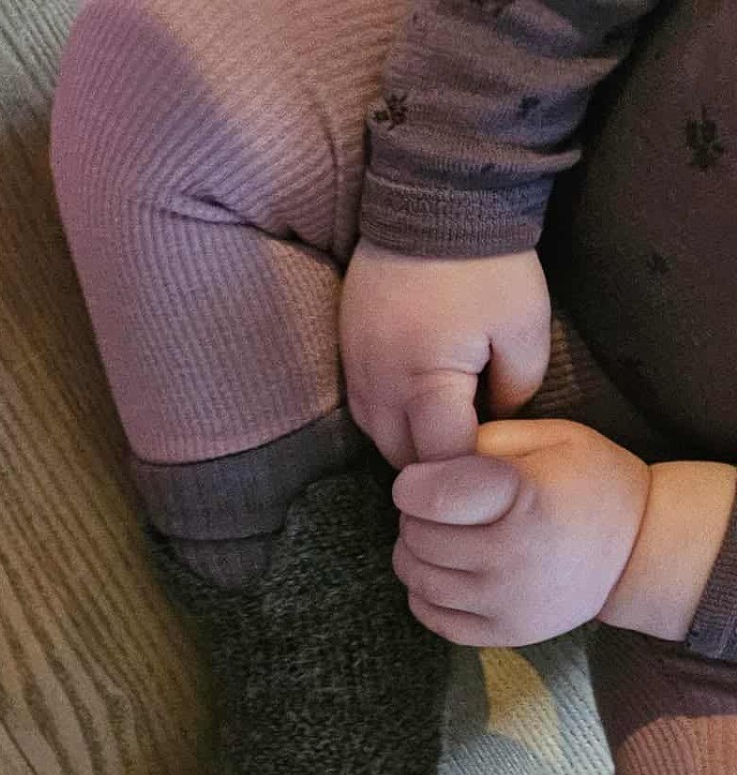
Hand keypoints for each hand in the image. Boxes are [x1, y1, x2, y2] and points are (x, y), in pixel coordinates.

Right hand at [340, 240, 551, 466]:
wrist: (433, 201)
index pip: (444, 460)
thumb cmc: (487, 265)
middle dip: (439, 466)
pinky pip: (367, 409)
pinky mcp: (348, 356)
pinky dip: (393, 418)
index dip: (472, 472)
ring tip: (447, 429)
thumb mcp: (527, 326)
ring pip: (379, 439)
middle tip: (474, 454)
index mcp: (425, 386)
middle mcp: (379, 390)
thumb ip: (517, 390)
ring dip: (411, 443)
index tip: (495, 470)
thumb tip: (495, 421)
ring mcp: (357, 373)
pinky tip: (419, 404)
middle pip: (404, 461)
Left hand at [391, 419, 649, 647]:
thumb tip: (429, 461)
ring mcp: (507, 601)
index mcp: (526, 498)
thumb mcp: (554, 438)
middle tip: (435, 509)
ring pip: (419, 580)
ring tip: (436, 538)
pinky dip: (423, 594)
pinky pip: (433, 617)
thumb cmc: (591, 483)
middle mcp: (514, 555)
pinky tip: (444, 572)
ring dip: (413, 555)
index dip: (412, 486)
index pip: (433, 497)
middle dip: (413, 518)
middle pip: (419, 538)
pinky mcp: (505, 633)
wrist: (638, 550)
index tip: (418, 482)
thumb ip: (488, 439)